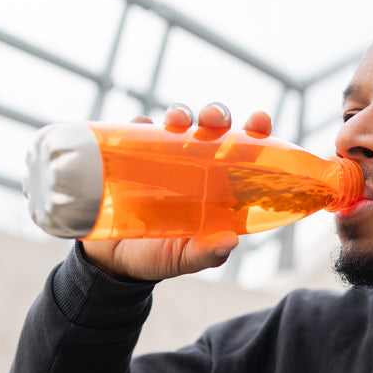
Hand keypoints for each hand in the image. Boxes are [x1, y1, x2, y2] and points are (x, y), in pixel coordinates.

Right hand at [82, 102, 272, 281]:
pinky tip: (142, 126)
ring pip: (177, 122)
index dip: (256, 133)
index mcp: (218, 187)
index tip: (259, 120)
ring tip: (176, 121)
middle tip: (212, 119)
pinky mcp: (131, 155)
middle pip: (212, 128)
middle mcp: (195, 166)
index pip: (243, 154)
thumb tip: (230, 241)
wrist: (112, 259)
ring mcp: (163, 157)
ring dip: (180, 113)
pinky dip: (141, 123)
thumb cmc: (159, 256)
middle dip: (216, 115)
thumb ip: (207, 254)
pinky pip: (137, 130)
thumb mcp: (184, 259)